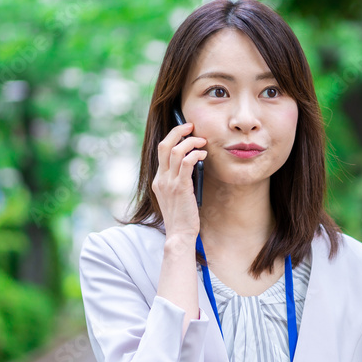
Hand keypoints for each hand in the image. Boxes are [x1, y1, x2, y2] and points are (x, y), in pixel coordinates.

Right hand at [153, 121, 205, 241]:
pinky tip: (203, 155)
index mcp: (158, 180)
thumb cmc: (182, 216)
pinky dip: (195, 154)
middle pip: (165, 145)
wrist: (179, 234)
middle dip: (178, 131)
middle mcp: (161, 179)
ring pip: (176, 151)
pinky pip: (187, 163)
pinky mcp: (181, 188)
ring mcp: (169, 183)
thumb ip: (179, 179)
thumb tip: (193, 161)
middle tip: (191, 126)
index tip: (185, 131)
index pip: (161, 150)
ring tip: (202, 141)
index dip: (173, 137)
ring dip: (191, 142)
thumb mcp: (175, 195)